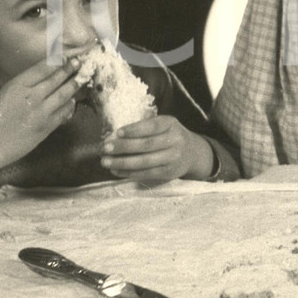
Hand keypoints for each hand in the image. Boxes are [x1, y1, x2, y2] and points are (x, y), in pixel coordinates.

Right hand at [0, 57, 81, 189]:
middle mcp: (31, 97)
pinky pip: (63, 113)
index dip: (56, 61)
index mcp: (16, 87)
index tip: (66, 56)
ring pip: (63, 95)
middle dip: (69, 69)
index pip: (41, 69)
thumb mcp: (2, 95)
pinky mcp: (46, 127)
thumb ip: (21, 86)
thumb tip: (39, 79)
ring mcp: (41, 113)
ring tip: (82, 77)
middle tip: (79, 62)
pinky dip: (70, 105)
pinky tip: (73, 100)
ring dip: (74, 85)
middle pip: (55, 80)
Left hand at [100, 116, 214, 181]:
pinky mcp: (168, 172)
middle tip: (105, 148)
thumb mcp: (162, 125)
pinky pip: (146, 173)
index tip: (117, 133)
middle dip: (123, 147)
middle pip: (146, 145)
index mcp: (170, 124)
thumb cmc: (168, 135)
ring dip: (122, 162)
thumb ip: (141, 128)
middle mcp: (174, 140)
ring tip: (106, 162)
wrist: (192, 153)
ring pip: (145, 162)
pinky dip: (129, 173)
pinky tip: (116, 170)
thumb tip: (113, 136)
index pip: (152, 126)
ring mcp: (173, 158)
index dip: (134, 130)